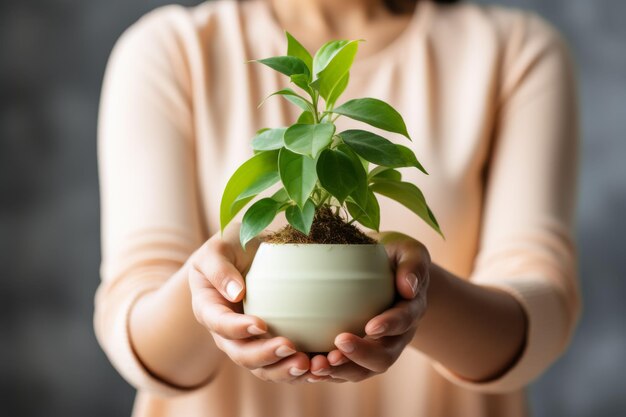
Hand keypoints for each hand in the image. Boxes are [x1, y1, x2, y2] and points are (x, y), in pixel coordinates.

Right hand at [188, 223, 311, 383]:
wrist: (248, 256)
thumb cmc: (229, 248)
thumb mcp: (217, 249)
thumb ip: (220, 269)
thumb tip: (236, 292)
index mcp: (210, 310)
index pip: (220, 324)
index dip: (238, 329)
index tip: (259, 324)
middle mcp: (227, 334)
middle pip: (242, 354)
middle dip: (265, 356)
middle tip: (290, 347)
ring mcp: (249, 343)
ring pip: (264, 369)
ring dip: (284, 370)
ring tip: (307, 364)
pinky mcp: (270, 346)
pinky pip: (283, 365)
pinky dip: (299, 371)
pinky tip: (319, 367)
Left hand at [308, 232, 430, 382]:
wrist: (386, 272)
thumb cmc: (395, 257)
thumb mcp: (409, 252)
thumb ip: (413, 265)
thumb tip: (409, 287)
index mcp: (410, 309)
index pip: (404, 321)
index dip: (390, 326)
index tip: (371, 326)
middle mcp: (396, 336)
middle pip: (385, 356)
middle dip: (362, 354)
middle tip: (339, 344)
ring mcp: (377, 348)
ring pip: (363, 370)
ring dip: (341, 370)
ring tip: (318, 365)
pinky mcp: (356, 354)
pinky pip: (344, 370)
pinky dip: (328, 373)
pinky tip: (308, 369)